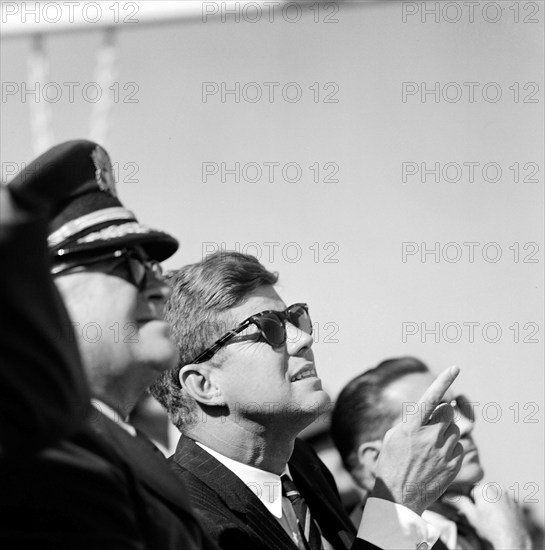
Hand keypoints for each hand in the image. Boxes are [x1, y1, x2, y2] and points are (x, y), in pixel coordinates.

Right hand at [370, 366, 462, 515]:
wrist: (398, 497)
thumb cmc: (391, 463)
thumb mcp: (393, 436)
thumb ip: (411, 421)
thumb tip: (426, 413)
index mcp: (412, 426)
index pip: (431, 397)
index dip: (444, 381)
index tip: (455, 367)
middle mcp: (430, 436)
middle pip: (447, 412)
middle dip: (441, 415)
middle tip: (431, 425)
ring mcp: (443, 452)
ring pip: (455, 429)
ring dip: (446, 432)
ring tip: (431, 446)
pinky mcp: (453, 465)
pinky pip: (458, 447)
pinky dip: (450, 449)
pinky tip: (437, 459)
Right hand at [451, 487, 531, 548]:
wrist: (514, 540)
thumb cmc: (492, 528)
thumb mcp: (471, 515)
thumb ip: (458, 502)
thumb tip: (448, 496)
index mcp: (485, 487)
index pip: (469, 489)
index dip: (466, 500)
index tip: (466, 508)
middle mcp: (498, 488)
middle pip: (482, 493)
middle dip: (478, 503)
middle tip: (479, 516)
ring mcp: (509, 496)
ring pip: (492, 498)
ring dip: (489, 506)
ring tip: (490, 519)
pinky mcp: (516, 505)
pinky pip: (503, 503)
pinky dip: (499, 509)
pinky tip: (498, 520)